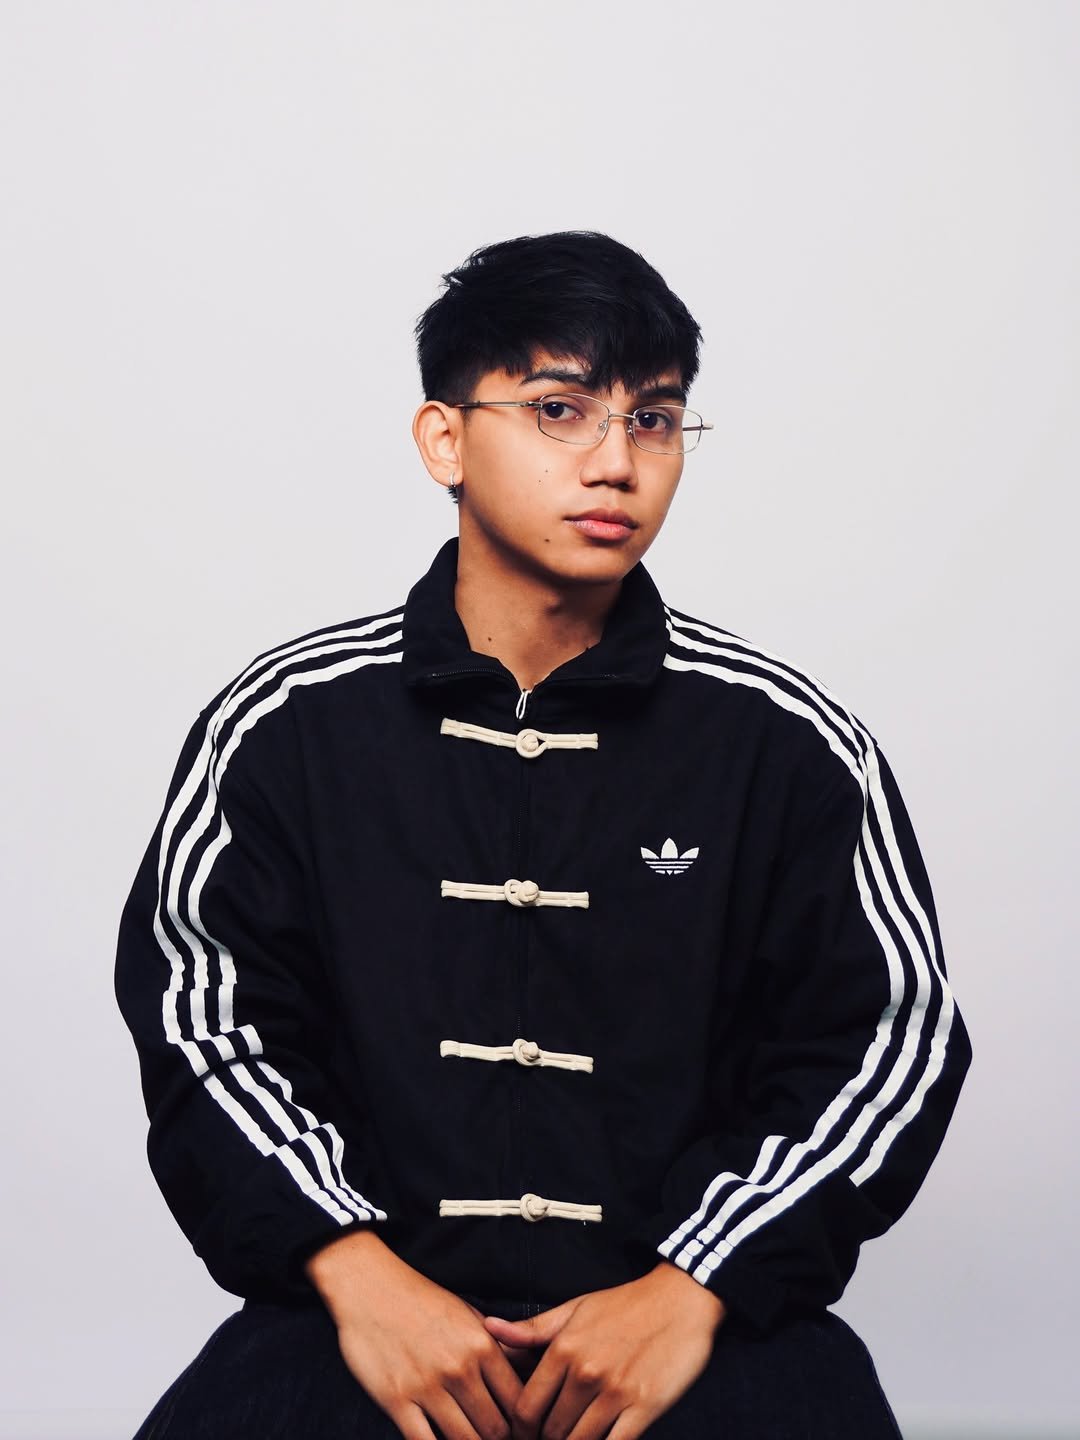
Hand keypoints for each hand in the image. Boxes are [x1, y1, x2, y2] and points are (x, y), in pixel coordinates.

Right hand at [306, 1229, 521, 1439]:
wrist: (369, 1286)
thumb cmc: (421, 1300)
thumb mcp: (467, 1314)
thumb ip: (495, 1346)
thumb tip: (522, 1378)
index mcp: (482, 1345)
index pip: (519, 1401)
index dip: (523, 1423)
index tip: (517, 1430)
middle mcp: (460, 1367)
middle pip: (496, 1429)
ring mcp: (427, 1385)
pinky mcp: (396, 1399)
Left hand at [482, 1263, 725, 1439]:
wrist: (680, 1300)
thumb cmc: (625, 1305)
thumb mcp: (575, 1309)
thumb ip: (533, 1329)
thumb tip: (490, 1328)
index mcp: (564, 1349)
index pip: (526, 1407)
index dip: (521, 1428)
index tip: (527, 1432)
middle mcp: (585, 1372)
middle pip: (550, 1431)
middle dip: (547, 1439)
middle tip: (551, 1436)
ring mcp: (615, 1392)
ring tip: (575, 1436)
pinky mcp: (644, 1407)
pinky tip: (603, 1439)